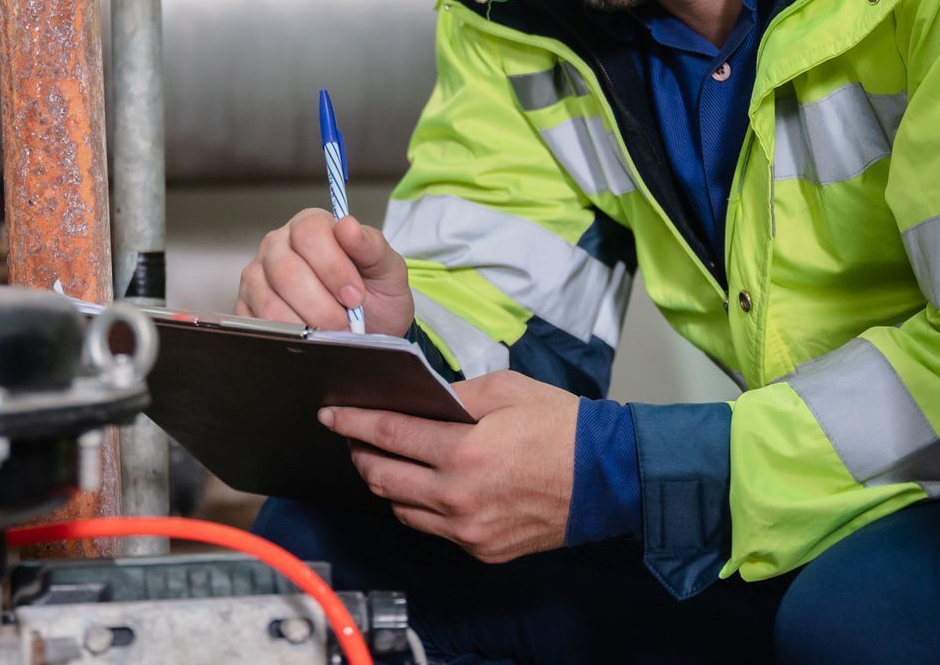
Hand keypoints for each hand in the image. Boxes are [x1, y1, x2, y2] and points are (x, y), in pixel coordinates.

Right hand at [234, 208, 414, 336]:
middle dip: (322, 305)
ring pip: (271, 303)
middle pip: (287, 271)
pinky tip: (308, 339)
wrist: (370, 328)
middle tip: (346, 322)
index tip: (355, 295)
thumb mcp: (386, 269)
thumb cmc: (375, 293)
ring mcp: (257, 277)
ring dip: (307, 324)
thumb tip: (348, 226)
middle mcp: (277, 246)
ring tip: (331, 333)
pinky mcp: (246, 308)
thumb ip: (371, 246)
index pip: (309, 233)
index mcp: (309, 226)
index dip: (333, 267)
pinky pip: (257, 325)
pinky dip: (287, 338)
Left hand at [322, 370, 579, 563]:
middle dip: (360, 453)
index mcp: (463, 452)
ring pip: (402, 509)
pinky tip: (424, 486)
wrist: (609, 478)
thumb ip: (455, 394)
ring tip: (385, 460)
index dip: (352, 422)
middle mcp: (458, 498)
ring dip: (386, 483)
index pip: (388, 435)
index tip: (331, 414)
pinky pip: (433, 529)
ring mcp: (469, 531)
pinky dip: (420, 506)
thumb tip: (421, 399)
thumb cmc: (562, 428)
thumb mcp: (506, 389)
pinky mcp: (482, 550)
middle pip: (383, 478)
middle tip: (353, 435)